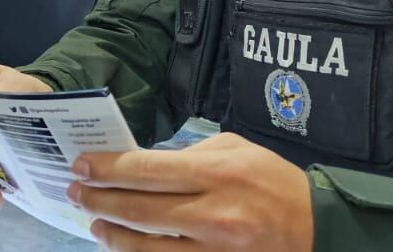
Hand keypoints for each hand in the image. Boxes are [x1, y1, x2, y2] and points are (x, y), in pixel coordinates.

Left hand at [69, 132, 312, 250]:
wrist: (316, 228)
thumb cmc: (272, 182)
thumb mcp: (235, 150)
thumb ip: (188, 156)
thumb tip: (141, 164)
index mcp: (217, 173)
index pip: (145, 171)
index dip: (106, 170)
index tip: (81, 166)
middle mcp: (213, 213)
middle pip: (138, 209)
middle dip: (99, 201)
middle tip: (76, 193)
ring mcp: (215, 248)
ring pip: (146, 246)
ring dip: (112, 235)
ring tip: (94, 223)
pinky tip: (124, 247)